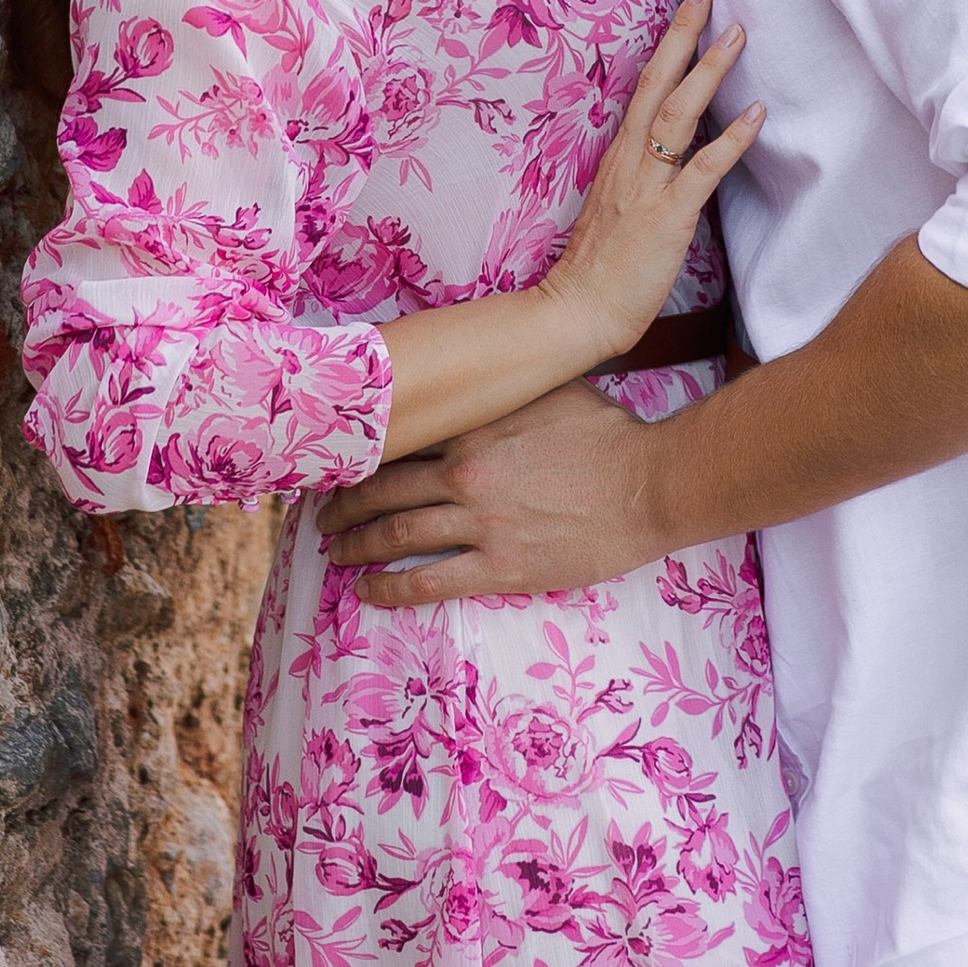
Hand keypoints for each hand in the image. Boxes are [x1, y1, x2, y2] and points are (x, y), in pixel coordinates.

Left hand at [319, 377, 661, 604]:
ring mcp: (481, 522)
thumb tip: (474, 374)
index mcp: (473, 427)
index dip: (361, 455)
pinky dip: (391, 589)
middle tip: (319, 515)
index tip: (338, 463)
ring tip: (335, 552)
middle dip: (343, 504)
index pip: (398, 441)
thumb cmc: (607, 434)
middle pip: (383, 489)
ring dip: (356, 544)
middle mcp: (465, 473)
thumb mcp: (548, 391)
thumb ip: (502, 389)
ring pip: (395, 535)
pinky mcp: (502, 566)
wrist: (648, 484)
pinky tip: (369, 592)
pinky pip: (429, 581)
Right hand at [537, 0, 760, 363]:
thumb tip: (675, 150)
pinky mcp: (667, 217)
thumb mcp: (618, 205)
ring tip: (738, 34)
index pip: (644, 83)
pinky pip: (702, 170)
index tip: (689, 2)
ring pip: (679, 114)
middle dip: (684, 33)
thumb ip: (643, 173)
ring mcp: (646, 186)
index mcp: (618, 154)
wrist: (575, 310)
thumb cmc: (599, 266)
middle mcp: (629, 160)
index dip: (668, 42)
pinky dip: (731, 139)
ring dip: (709, 71)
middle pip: (656, 81)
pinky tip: (757, 114)